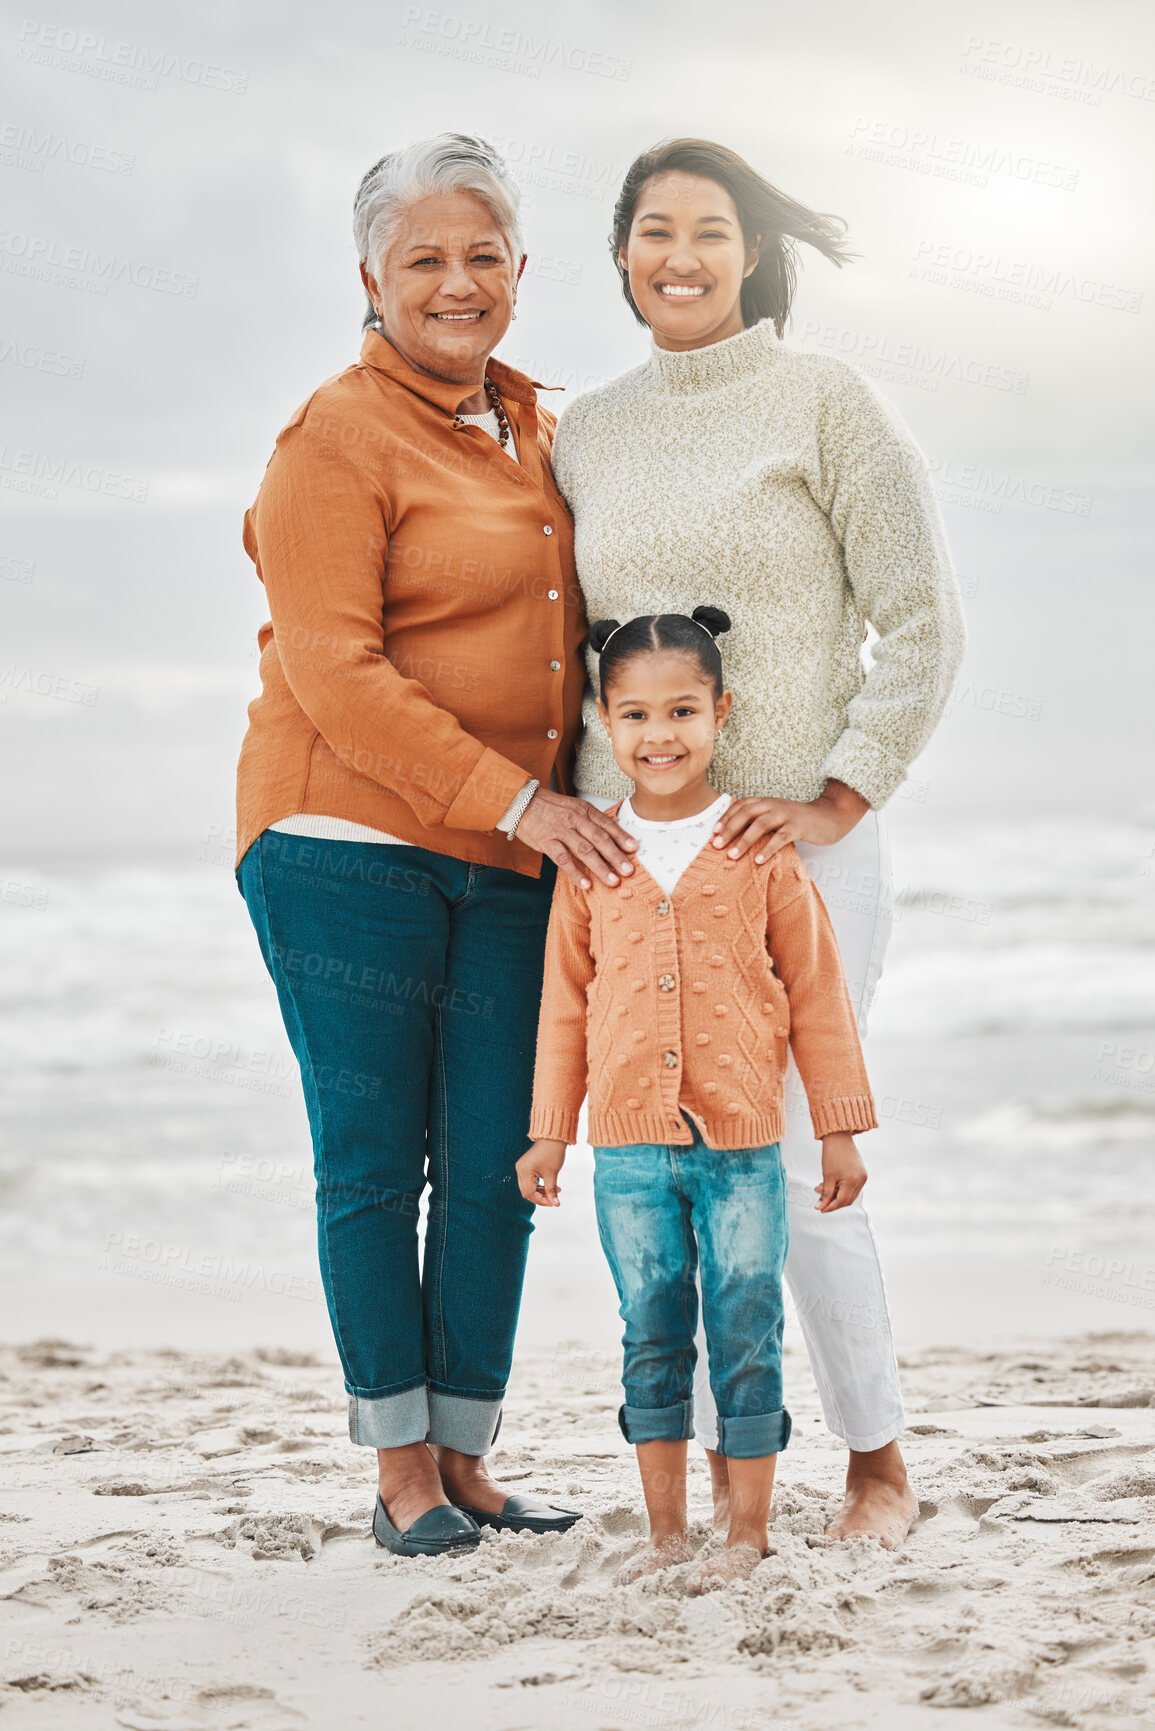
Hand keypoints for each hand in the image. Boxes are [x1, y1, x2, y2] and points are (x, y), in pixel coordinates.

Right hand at [514, 789, 636, 888]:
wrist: (521, 802)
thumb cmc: (550, 808)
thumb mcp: (573, 808)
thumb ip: (590, 822)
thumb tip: (612, 838)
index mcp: (584, 810)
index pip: (607, 824)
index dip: (622, 837)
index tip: (634, 849)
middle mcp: (575, 820)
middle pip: (599, 839)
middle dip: (616, 856)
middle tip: (629, 871)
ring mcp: (561, 831)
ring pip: (584, 850)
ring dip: (600, 867)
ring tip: (613, 881)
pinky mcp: (547, 842)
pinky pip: (563, 859)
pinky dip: (575, 873)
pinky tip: (586, 884)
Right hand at [516, 1139, 566, 1206]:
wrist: (553, 1137)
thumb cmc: (552, 1153)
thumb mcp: (552, 1174)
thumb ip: (551, 1191)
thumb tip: (555, 1204)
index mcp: (524, 1172)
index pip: (530, 1194)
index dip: (541, 1201)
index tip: (553, 1203)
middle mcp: (520, 1170)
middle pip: (527, 1192)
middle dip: (541, 1197)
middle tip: (553, 1199)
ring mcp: (522, 1167)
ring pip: (529, 1187)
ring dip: (541, 1192)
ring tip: (555, 1191)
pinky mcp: (526, 1166)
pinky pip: (530, 1180)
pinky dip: (539, 1185)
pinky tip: (550, 1186)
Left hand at [710, 779, 869, 863]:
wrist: (830, 816)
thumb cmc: (799, 821)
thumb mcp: (777, 816)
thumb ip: (760, 822)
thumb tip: (736, 837)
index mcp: (767, 802)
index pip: (741, 806)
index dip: (726, 818)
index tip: (714, 832)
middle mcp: (774, 805)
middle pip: (746, 813)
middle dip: (729, 829)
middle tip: (716, 845)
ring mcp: (787, 815)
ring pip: (760, 824)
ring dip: (744, 840)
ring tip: (732, 856)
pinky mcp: (799, 826)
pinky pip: (780, 837)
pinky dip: (767, 849)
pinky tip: (758, 860)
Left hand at [814, 1132, 866, 1212]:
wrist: (838, 1136)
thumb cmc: (832, 1153)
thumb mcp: (827, 1176)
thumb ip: (825, 1194)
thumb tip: (820, 1207)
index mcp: (853, 1180)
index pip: (842, 1201)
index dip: (830, 1206)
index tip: (820, 1209)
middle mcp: (861, 1180)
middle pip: (847, 1199)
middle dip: (833, 1202)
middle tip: (820, 1201)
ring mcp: (862, 1176)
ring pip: (849, 1193)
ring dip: (836, 1194)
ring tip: (822, 1188)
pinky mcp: (861, 1172)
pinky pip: (852, 1186)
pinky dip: (841, 1188)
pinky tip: (830, 1184)